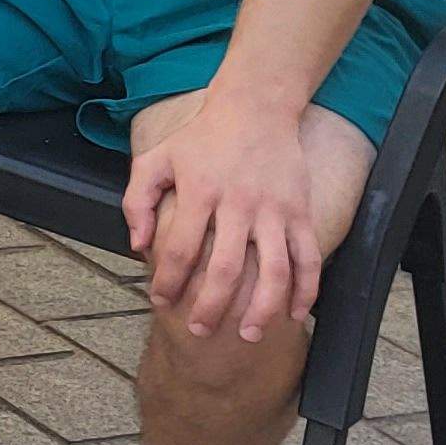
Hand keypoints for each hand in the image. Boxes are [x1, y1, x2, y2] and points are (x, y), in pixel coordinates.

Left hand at [124, 90, 328, 345]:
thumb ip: (137, 200)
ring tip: (249, 334)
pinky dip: (305, 290)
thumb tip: (136, 244)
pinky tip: (294, 313)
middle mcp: (238, 204)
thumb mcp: (156, 160)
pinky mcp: (301, 211)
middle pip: (226, 268)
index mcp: (200, 193)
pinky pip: (308, 259)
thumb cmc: (200, 140)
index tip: (159, 300)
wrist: (256, 109)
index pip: (181, 249)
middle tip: (199, 331)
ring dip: (262, 308)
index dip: (168, 280)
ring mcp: (274, 210)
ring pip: (274, 271)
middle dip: (211, 306)